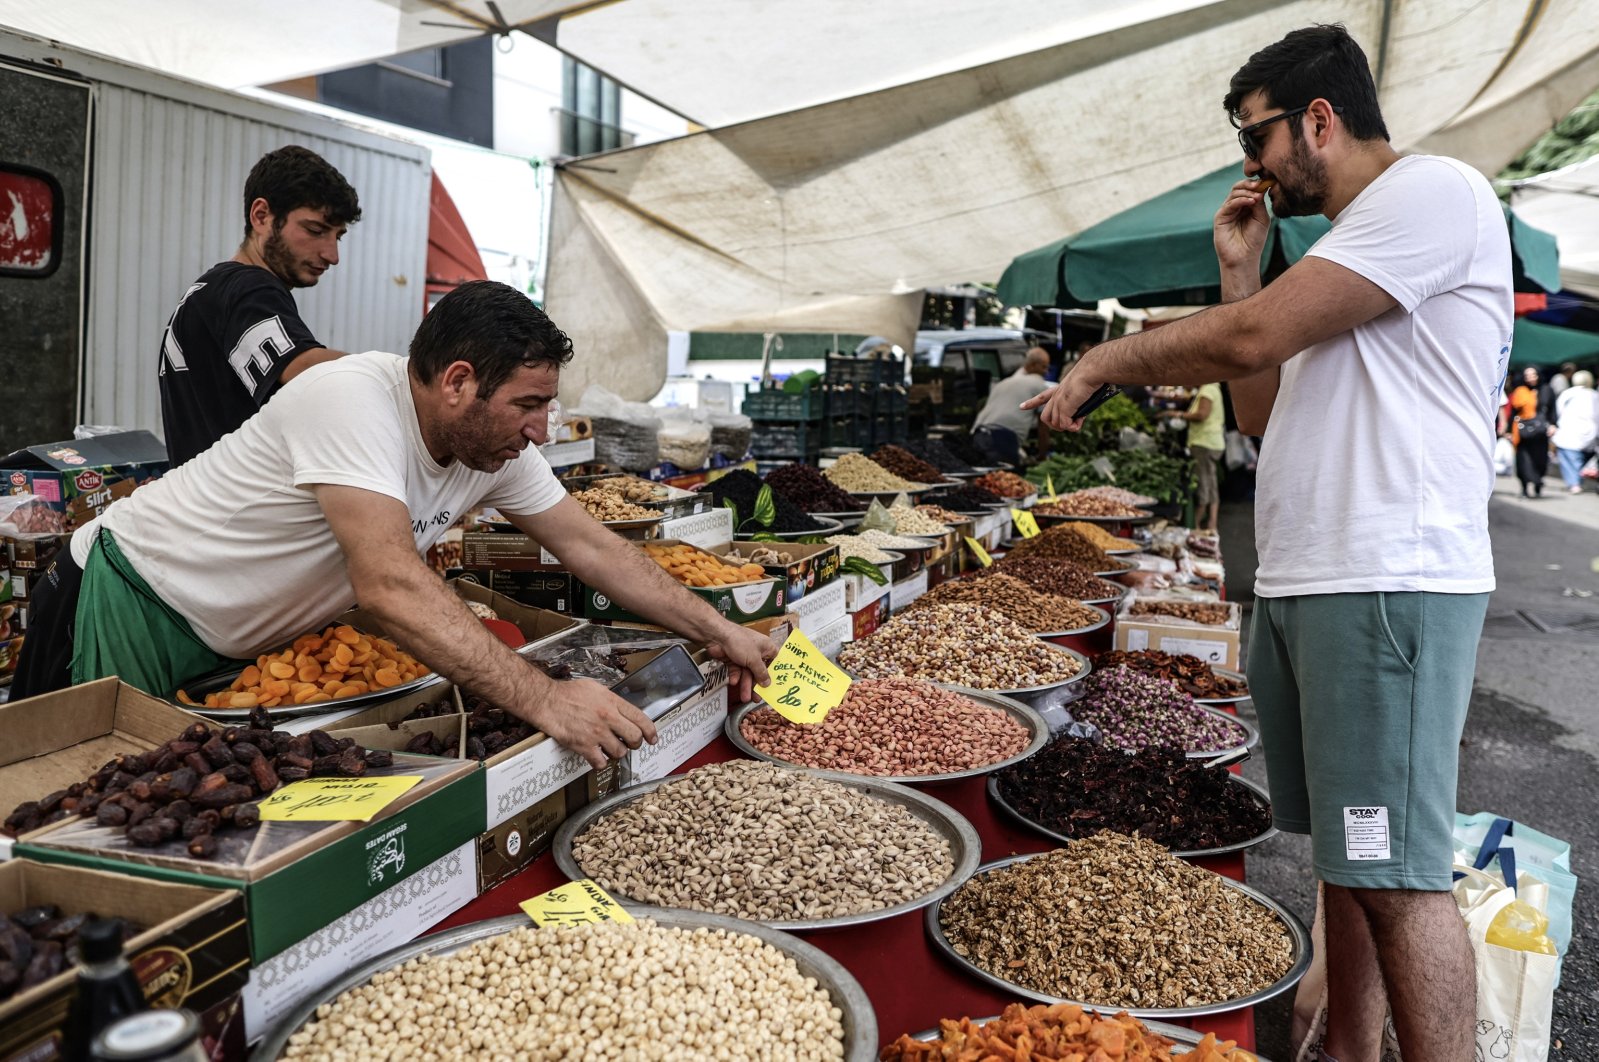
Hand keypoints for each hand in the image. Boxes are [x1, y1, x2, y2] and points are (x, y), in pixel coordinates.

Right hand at [518, 677, 657, 770]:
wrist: (546, 701)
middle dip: (635, 743)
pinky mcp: (584, 746)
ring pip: (619, 752)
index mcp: (612, 702)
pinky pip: (600, 762)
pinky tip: (596, 756)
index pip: (640, 718)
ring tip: (609, 748)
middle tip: (629, 744)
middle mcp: (608, 718)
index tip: (652, 738)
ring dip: (617, 753)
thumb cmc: (567, 693)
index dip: (650, 731)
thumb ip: (611, 700)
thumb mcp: (596, 688)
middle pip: (634, 738)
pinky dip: (600, 762)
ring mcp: (596, 733)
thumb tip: (622, 710)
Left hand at [704, 621, 776, 701]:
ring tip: (744, 697)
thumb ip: (761, 673)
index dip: (775, 674)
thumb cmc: (740, 641)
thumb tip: (768, 683)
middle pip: (759, 671)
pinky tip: (734, 681)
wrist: (717, 636)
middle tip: (757, 698)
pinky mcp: (733, 659)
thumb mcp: (754, 659)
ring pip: (747, 674)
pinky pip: (737, 671)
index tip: (775, 687)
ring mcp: (744, 656)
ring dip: (745, 685)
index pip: (775, 662)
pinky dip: (735, 676)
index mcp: (767, 647)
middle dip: (757, 685)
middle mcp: (757, 652)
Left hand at [1020, 358, 1103, 431]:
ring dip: (1066, 427)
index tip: (1021, 407)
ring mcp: (1058, 401)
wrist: (1093, 370)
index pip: (1043, 396)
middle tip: (1070, 425)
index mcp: (1061, 388)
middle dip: (1055, 425)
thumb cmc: (1095, 375)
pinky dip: (1072, 427)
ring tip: (1076, 423)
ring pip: (1054, 422)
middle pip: (1045, 416)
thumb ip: (1083, 400)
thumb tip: (1083, 412)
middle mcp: (1057, 394)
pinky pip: (1064, 425)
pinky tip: (1078, 423)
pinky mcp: (1063, 407)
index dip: (1032, 403)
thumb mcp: (1086, 389)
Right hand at [1215, 178, 1270, 276]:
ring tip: (1257, 197)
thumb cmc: (1254, 240)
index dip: (1256, 184)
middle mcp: (1235, 206)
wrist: (1244, 257)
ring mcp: (1227, 211)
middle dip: (1250, 184)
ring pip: (1234, 193)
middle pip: (1239, 187)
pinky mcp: (1220, 217)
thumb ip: (1259, 203)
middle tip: (1260, 186)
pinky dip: (1240, 200)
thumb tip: (1259, 188)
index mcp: (1246, 206)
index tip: (1267, 182)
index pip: (1248, 189)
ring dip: (1247, 192)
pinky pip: (1229, 204)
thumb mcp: (1262, 218)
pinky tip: (1251, 202)